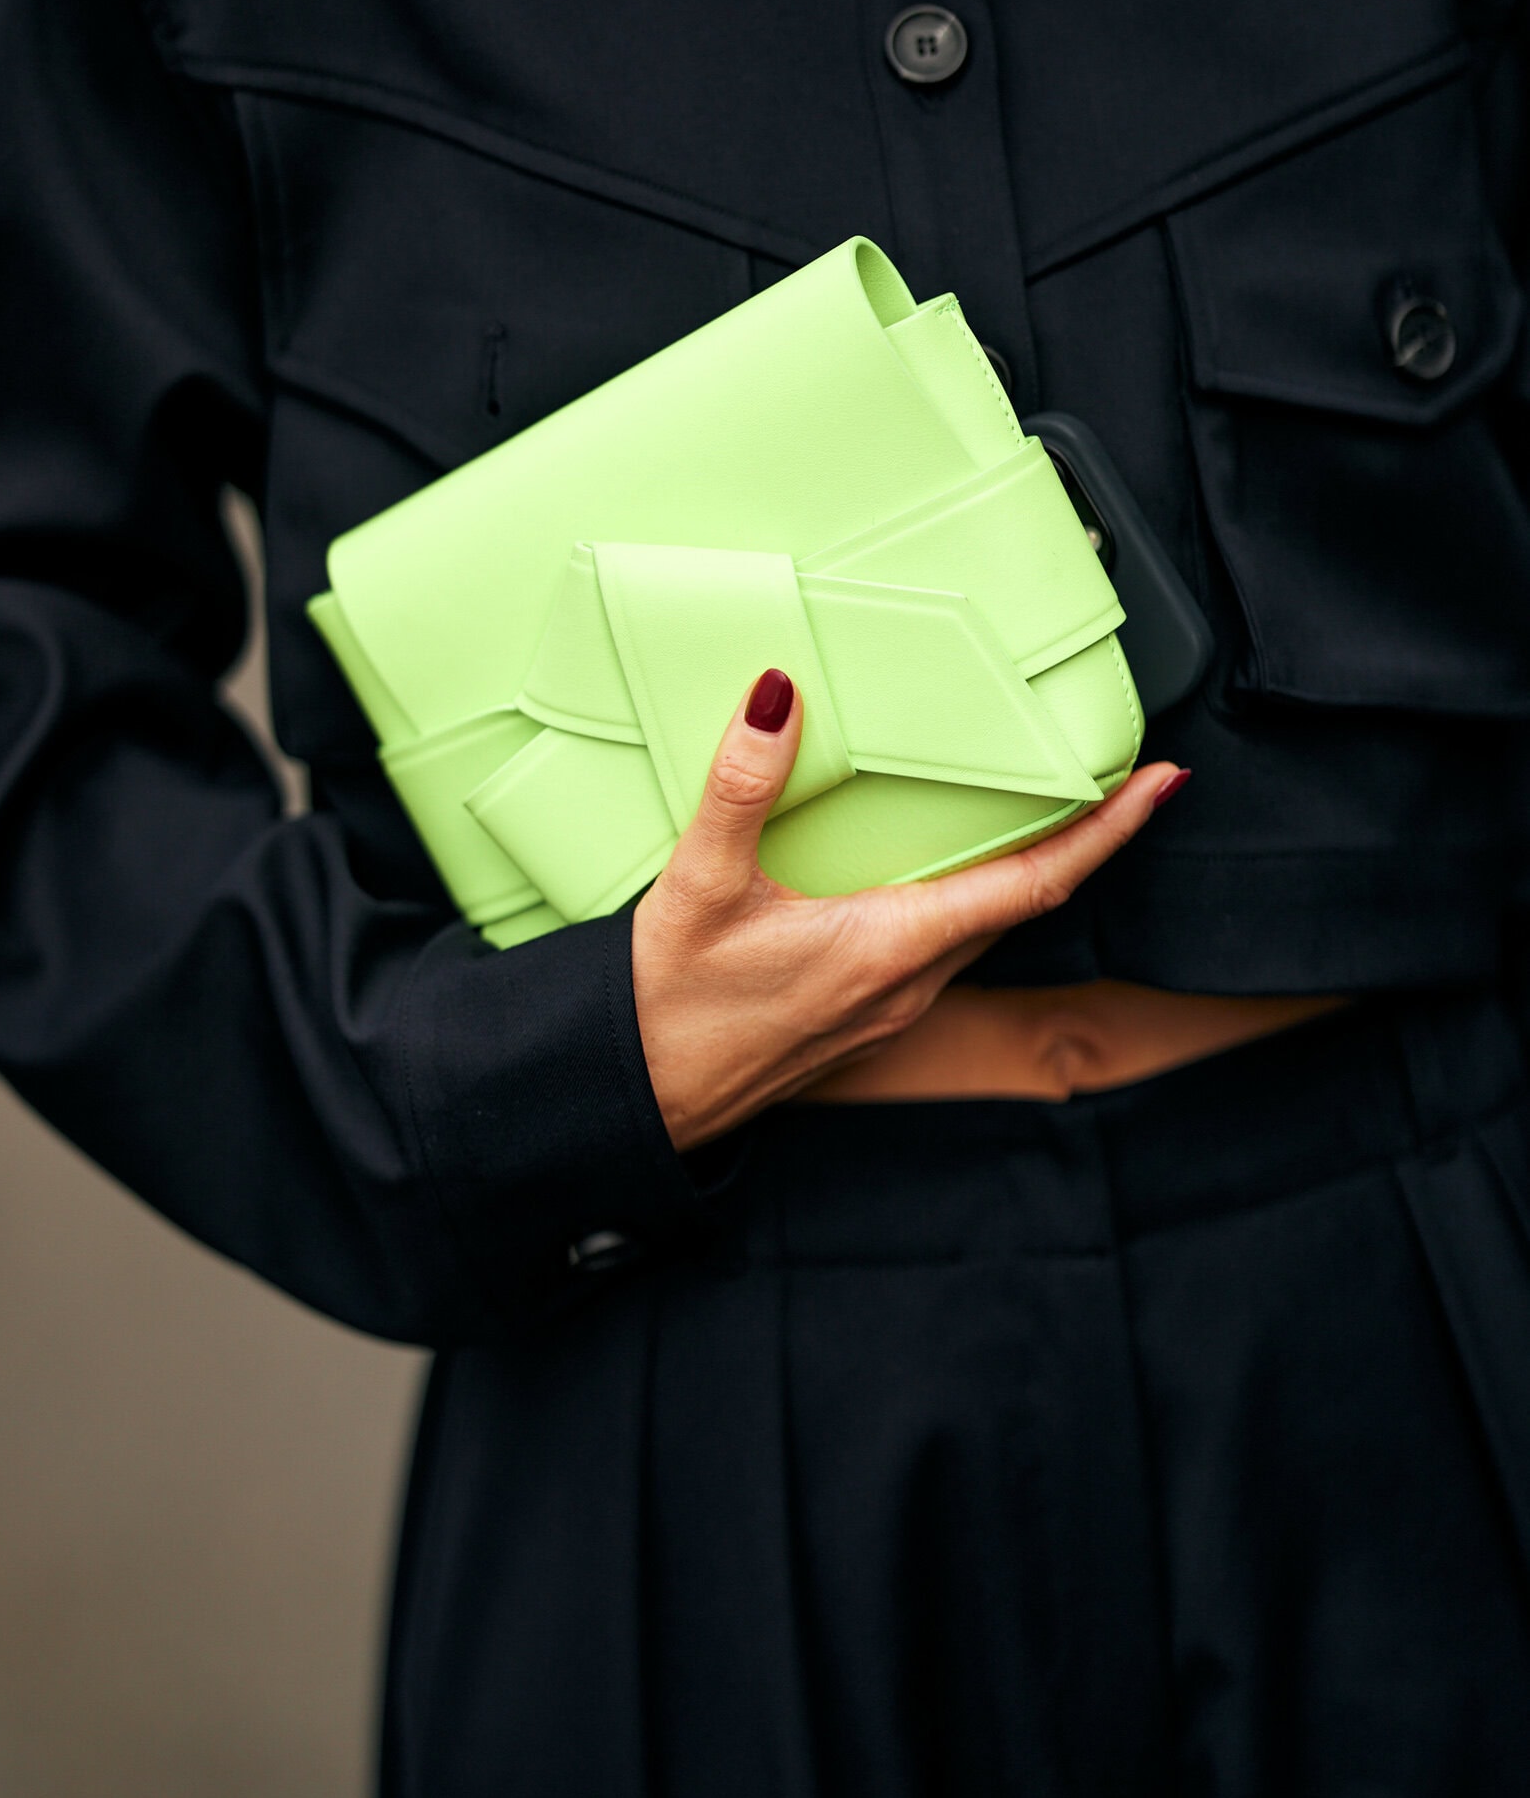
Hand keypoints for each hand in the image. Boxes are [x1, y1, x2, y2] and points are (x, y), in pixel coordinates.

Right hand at [632, 668, 1186, 1151]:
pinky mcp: (863, 1019)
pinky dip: (967, 902)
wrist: (636, 1100)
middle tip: (1116, 781)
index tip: (1160, 785)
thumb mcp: (699, 886)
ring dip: (1022, 873)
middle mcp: (908, 985)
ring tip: (1044, 813)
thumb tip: (778, 698)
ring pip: (982, 930)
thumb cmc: (667, 1009)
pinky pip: (942, 951)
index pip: (1034, 880)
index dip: (1106, 831)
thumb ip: (743, 787)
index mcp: (890, 946)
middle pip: (1024, 903)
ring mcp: (889, 1010)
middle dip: (1079, 842)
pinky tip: (937, 876)